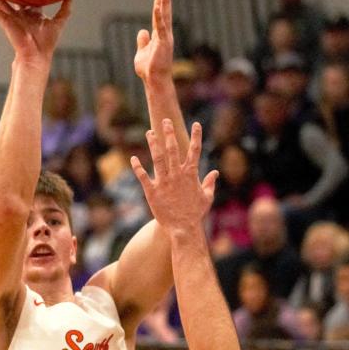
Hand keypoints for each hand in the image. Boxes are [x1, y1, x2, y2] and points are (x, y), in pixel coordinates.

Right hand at [0, 0, 71, 65]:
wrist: (36, 54)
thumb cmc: (47, 41)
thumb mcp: (59, 22)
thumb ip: (65, 9)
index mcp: (33, 16)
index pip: (30, 1)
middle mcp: (22, 16)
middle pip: (15, 1)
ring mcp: (13, 19)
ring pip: (3, 4)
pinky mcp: (5, 22)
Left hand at [131, 119, 217, 237]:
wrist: (183, 228)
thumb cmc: (195, 213)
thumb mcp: (206, 197)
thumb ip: (210, 183)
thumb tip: (215, 173)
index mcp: (190, 175)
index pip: (195, 151)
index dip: (196, 137)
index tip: (196, 124)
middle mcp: (177, 175)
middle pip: (173, 149)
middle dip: (169, 134)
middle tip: (165, 121)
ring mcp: (164, 182)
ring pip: (157, 159)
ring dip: (153, 145)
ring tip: (149, 132)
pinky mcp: (152, 191)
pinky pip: (143, 177)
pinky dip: (137, 168)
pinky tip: (133, 158)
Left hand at [134, 0, 173, 84]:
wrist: (154, 80)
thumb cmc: (148, 69)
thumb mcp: (142, 52)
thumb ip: (143, 41)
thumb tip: (142, 31)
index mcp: (159, 37)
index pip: (159, 17)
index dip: (159, 5)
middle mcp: (164, 35)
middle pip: (165, 13)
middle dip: (165, 0)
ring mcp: (165, 38)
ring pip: (164, 16)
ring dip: (164, 3)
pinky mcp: (163, 42)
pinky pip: (160, 27)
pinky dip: (159, 16)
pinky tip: (158, 6)